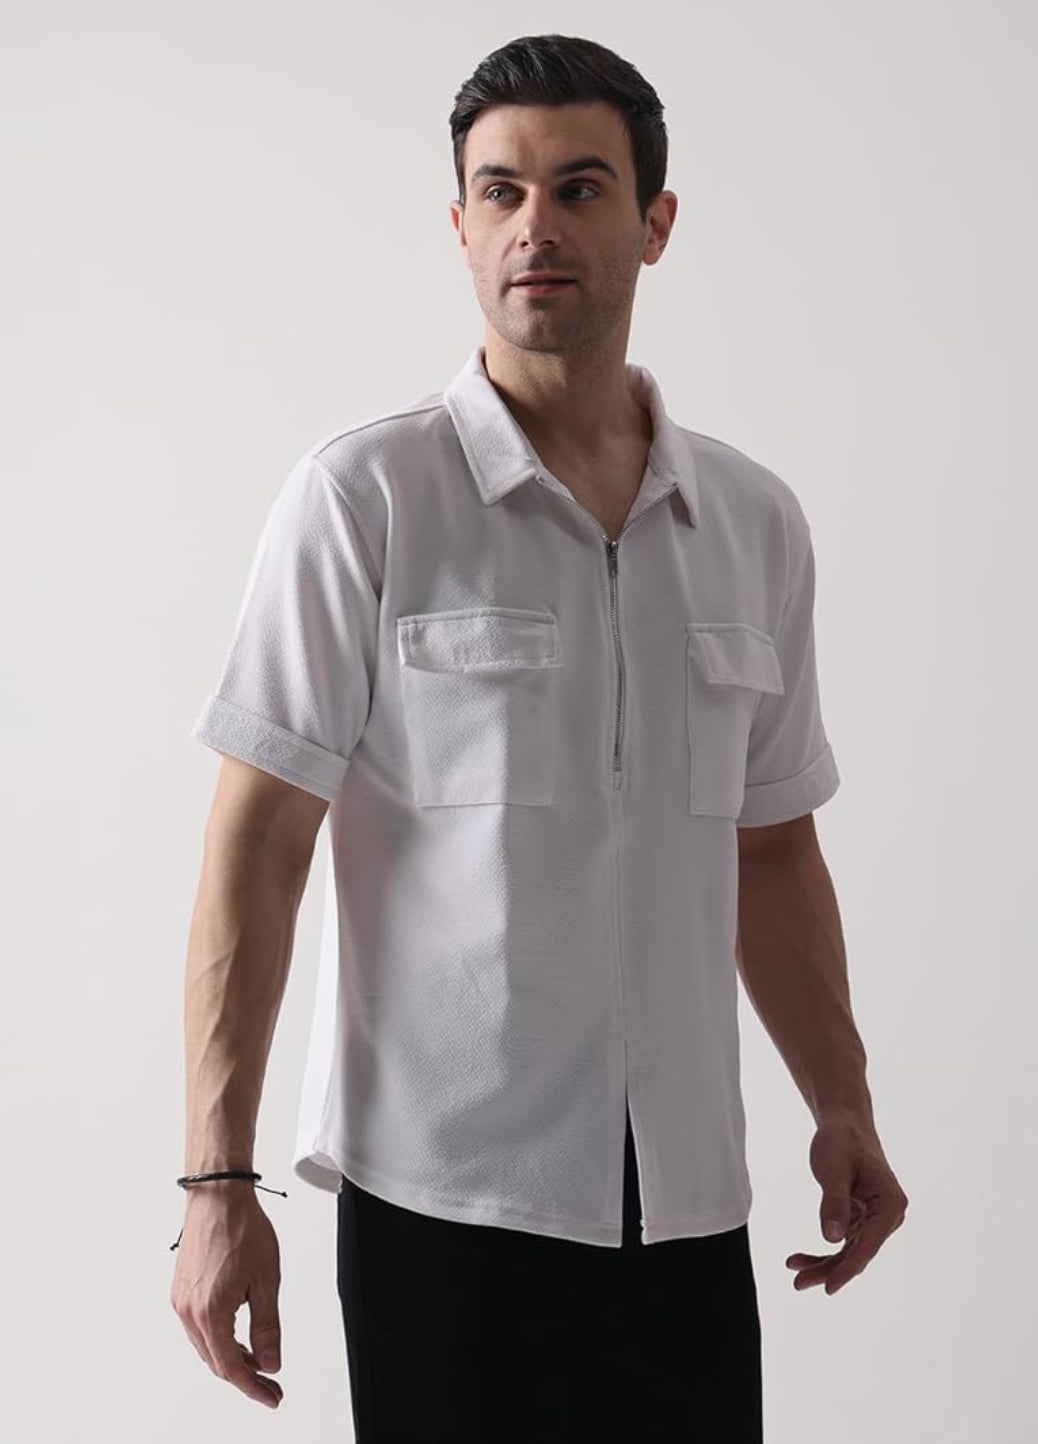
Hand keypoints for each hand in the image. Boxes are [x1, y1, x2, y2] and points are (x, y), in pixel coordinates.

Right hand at [170, 1184, 283, 1407]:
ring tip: (258, 1361)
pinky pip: (199, 1327)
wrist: (218, 1196)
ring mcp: (182, 1300)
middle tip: (269, 1384)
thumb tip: (270, 1361)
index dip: (252, 1387)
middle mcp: (189, 1310)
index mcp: (210, 1312)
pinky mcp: (181, 1289)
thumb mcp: (266, 1280)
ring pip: (206, 1345)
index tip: (270, 1396)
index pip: (230, 1367)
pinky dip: (219, 1338)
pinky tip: (237, 1336)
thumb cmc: (242, 1228)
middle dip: (244, 1376)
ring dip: (231, 1357)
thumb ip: (267, 1326)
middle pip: (216, 1360)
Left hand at [785, 1114, 907, 1295]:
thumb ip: (833, 1203)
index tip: (829, 1287)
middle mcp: (888, 1216)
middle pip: (858, 1253)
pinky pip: (844, 1242)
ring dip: (824, 1264)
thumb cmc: (841, 1141)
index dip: (847, 1268)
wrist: (844, 1124)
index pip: (868, 1245)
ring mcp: (876, 1220)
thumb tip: (832, 1239)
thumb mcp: (833, 1169)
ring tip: (795, 1272)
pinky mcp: (862, 1219)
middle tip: (798, 1283)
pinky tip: (801, 1258)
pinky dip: (824, 1251)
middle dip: (829, 1270)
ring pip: (850, 1252)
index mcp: (890, 1204)